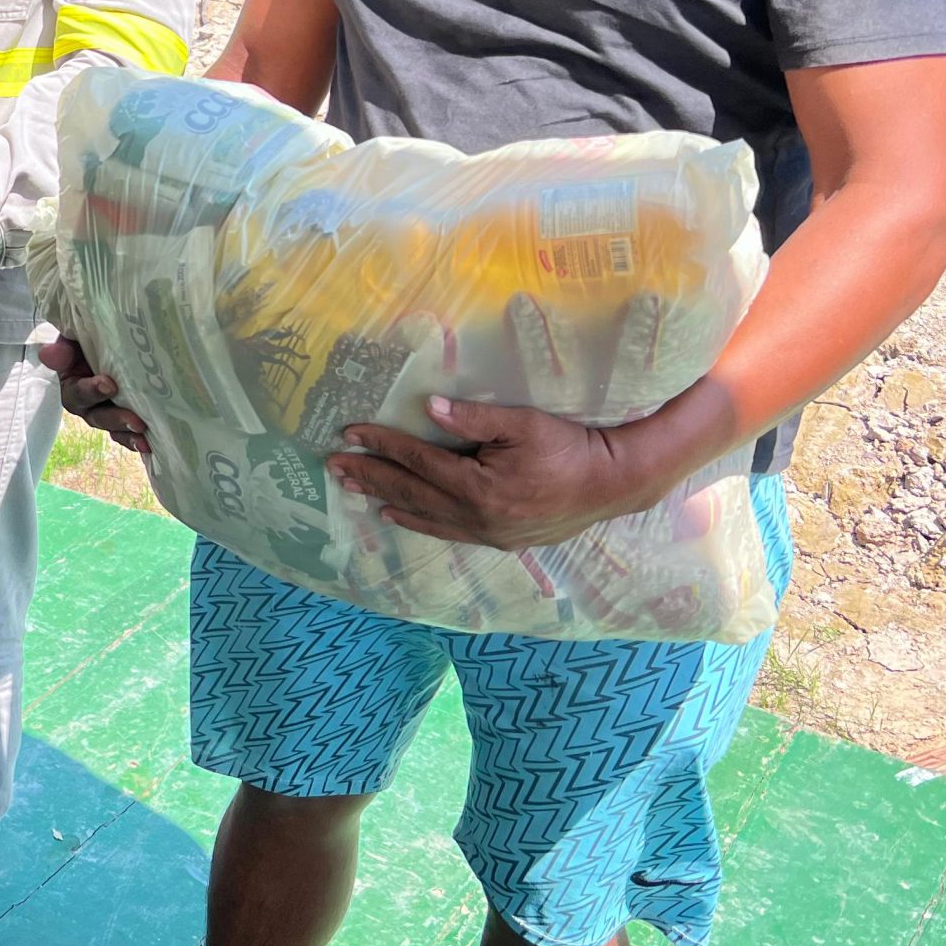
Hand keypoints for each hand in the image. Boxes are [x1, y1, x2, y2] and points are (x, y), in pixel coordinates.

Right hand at [41, 334, 149, 453]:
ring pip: (114, 428)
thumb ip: (62, 348)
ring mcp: (105, 412)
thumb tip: (48, 355)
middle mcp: (85, 405)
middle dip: (116, 419)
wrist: (105, 340)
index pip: (77, 392)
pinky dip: (137, 439)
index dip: (90, 391)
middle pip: (97, 417)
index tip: (109, 385)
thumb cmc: (87, 338)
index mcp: (70, 385)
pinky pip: (127, 433)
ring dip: (128, 434)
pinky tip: (151, 443)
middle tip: (135, 420)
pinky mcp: (122, 417)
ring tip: (145, 439)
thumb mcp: (72, 339)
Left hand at [329, 396, 670, 550]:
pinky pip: (446, 531)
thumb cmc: (570, 447)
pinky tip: (397, 515)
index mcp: (478, 486)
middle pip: (411, 491)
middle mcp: (475, 515)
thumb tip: (428, 406)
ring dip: (386, 498)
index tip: (350, 433)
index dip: (381, 445)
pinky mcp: (498, 539)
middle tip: (333, 465)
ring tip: (353, 489)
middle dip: (370, 475)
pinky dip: (417, 522)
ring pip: (423, 515)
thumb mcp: (524, 423)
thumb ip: (474, 417)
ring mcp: (486, 532)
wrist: (612, 484)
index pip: (417, 460)